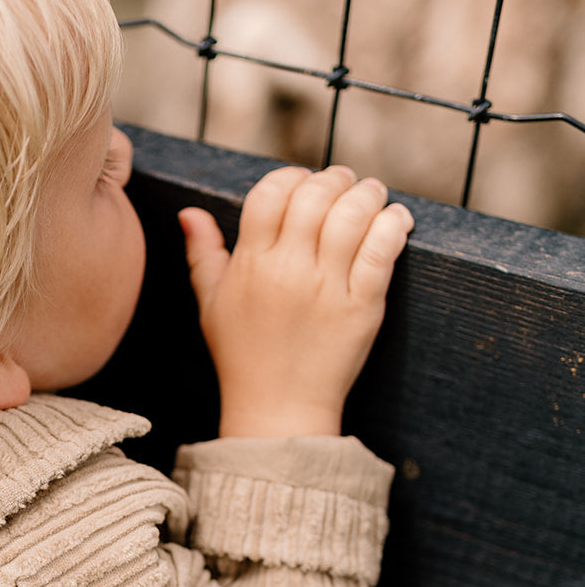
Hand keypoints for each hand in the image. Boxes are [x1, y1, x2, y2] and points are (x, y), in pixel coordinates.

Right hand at [179, 165, 413, 436]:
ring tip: (372, 194)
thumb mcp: (211, 305)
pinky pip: (382, 251)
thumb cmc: (243, 357)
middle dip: (335, 179)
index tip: (305, 181)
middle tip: (346, 181)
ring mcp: (327, 288)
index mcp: (251, 264)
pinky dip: (393, 225)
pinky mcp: (361, 306)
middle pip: (316, 196)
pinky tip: (396, 220)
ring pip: (353, 216)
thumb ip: (203, 254)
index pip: (271, 193)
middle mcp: (288, 270)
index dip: (291, 177)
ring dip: (368, 194)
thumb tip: (190, 212)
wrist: (278, 409)